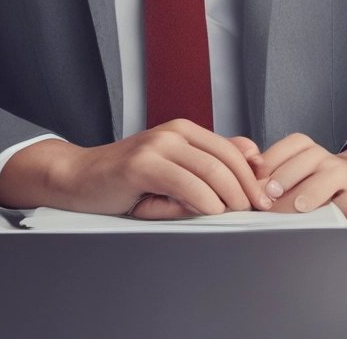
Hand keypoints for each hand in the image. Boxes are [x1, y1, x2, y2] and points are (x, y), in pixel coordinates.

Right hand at [0, 121, 273, 218]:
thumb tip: (252, 159)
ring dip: (229, 198)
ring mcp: (156, 145)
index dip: (253, 177)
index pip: (233, 151)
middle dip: (247, 190)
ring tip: (235, 216)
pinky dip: (204, 200)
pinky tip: (210, 212)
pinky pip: (186, 182)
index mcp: (185, 131)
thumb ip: (207, 165)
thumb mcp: (173, 171)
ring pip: (210, 170)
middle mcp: (173, 132)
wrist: (80, 179)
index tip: (266, 200)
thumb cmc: (128, 182)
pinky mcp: (141, 163)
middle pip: (226, 160)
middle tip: (256, 213)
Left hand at [248, 136, 346, 220]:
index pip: (271, 154)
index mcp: (297, 148)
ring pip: (304, 166)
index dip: (256, 173)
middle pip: (285, 159)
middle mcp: (313, 150)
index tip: (244, 190)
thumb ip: (278, 183)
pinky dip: (312, 193)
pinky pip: (327, 180)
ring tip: (273, 204)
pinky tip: (301, 206)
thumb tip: (248, 193)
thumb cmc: (326, 188)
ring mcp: (330, 160)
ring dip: (286, 185)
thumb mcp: (300, 183)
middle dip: (267, 180)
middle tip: (256, 199)